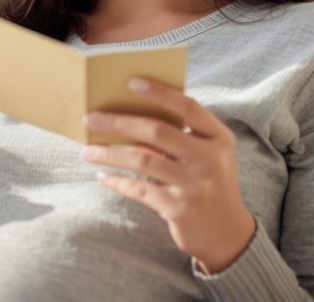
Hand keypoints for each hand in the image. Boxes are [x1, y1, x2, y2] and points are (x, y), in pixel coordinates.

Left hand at [80, 76, 256, 273]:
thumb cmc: (208, 183)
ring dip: (109, 154)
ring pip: (142, 160)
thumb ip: (183, 135)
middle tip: (90, 118)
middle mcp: (209, 159)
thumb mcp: (208, 155)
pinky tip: (102, 176)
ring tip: (87, 151)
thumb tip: (132, 112)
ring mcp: (194, 185)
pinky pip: (139, 189)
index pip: (188, 107)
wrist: (226, 233)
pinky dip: (117, 182)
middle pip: (157, 131)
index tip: (132, 82)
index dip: (161, 93)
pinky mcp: (179, 209)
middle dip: (119, 122)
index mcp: (218, 138)